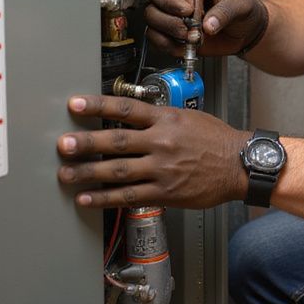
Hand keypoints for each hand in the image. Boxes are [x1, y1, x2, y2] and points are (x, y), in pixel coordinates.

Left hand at [57, 94, 250, 208]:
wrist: (240, 164)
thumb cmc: (216, 140)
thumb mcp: (189, 117)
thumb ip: (160, 118)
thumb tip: (132, 116)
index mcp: (166, 120)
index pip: (127, 109)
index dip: (99, 106)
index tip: (76, 104)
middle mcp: (161, 142)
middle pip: (116, 141)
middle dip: (86, 143)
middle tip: (63, 144)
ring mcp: (162, 169)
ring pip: (118, 171)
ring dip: (88, 173)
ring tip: (65, 175)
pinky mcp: (165, 192)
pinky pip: (129, 196)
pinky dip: (105, 198)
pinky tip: (87, 198)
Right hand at [145, 0, 268, 57]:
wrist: (246, 29)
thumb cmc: (243, 9)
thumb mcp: (241, 5)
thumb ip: (224, 13)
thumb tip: (207, 25)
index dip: (178, 2)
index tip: (192, 13)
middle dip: (170, 18)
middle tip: (189, 29)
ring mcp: (174, 12)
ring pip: (151, 18)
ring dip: (168, 32)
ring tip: (190, 38)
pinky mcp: (173, 31)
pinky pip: (155, 37)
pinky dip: (166, 45)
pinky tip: (184, 46)